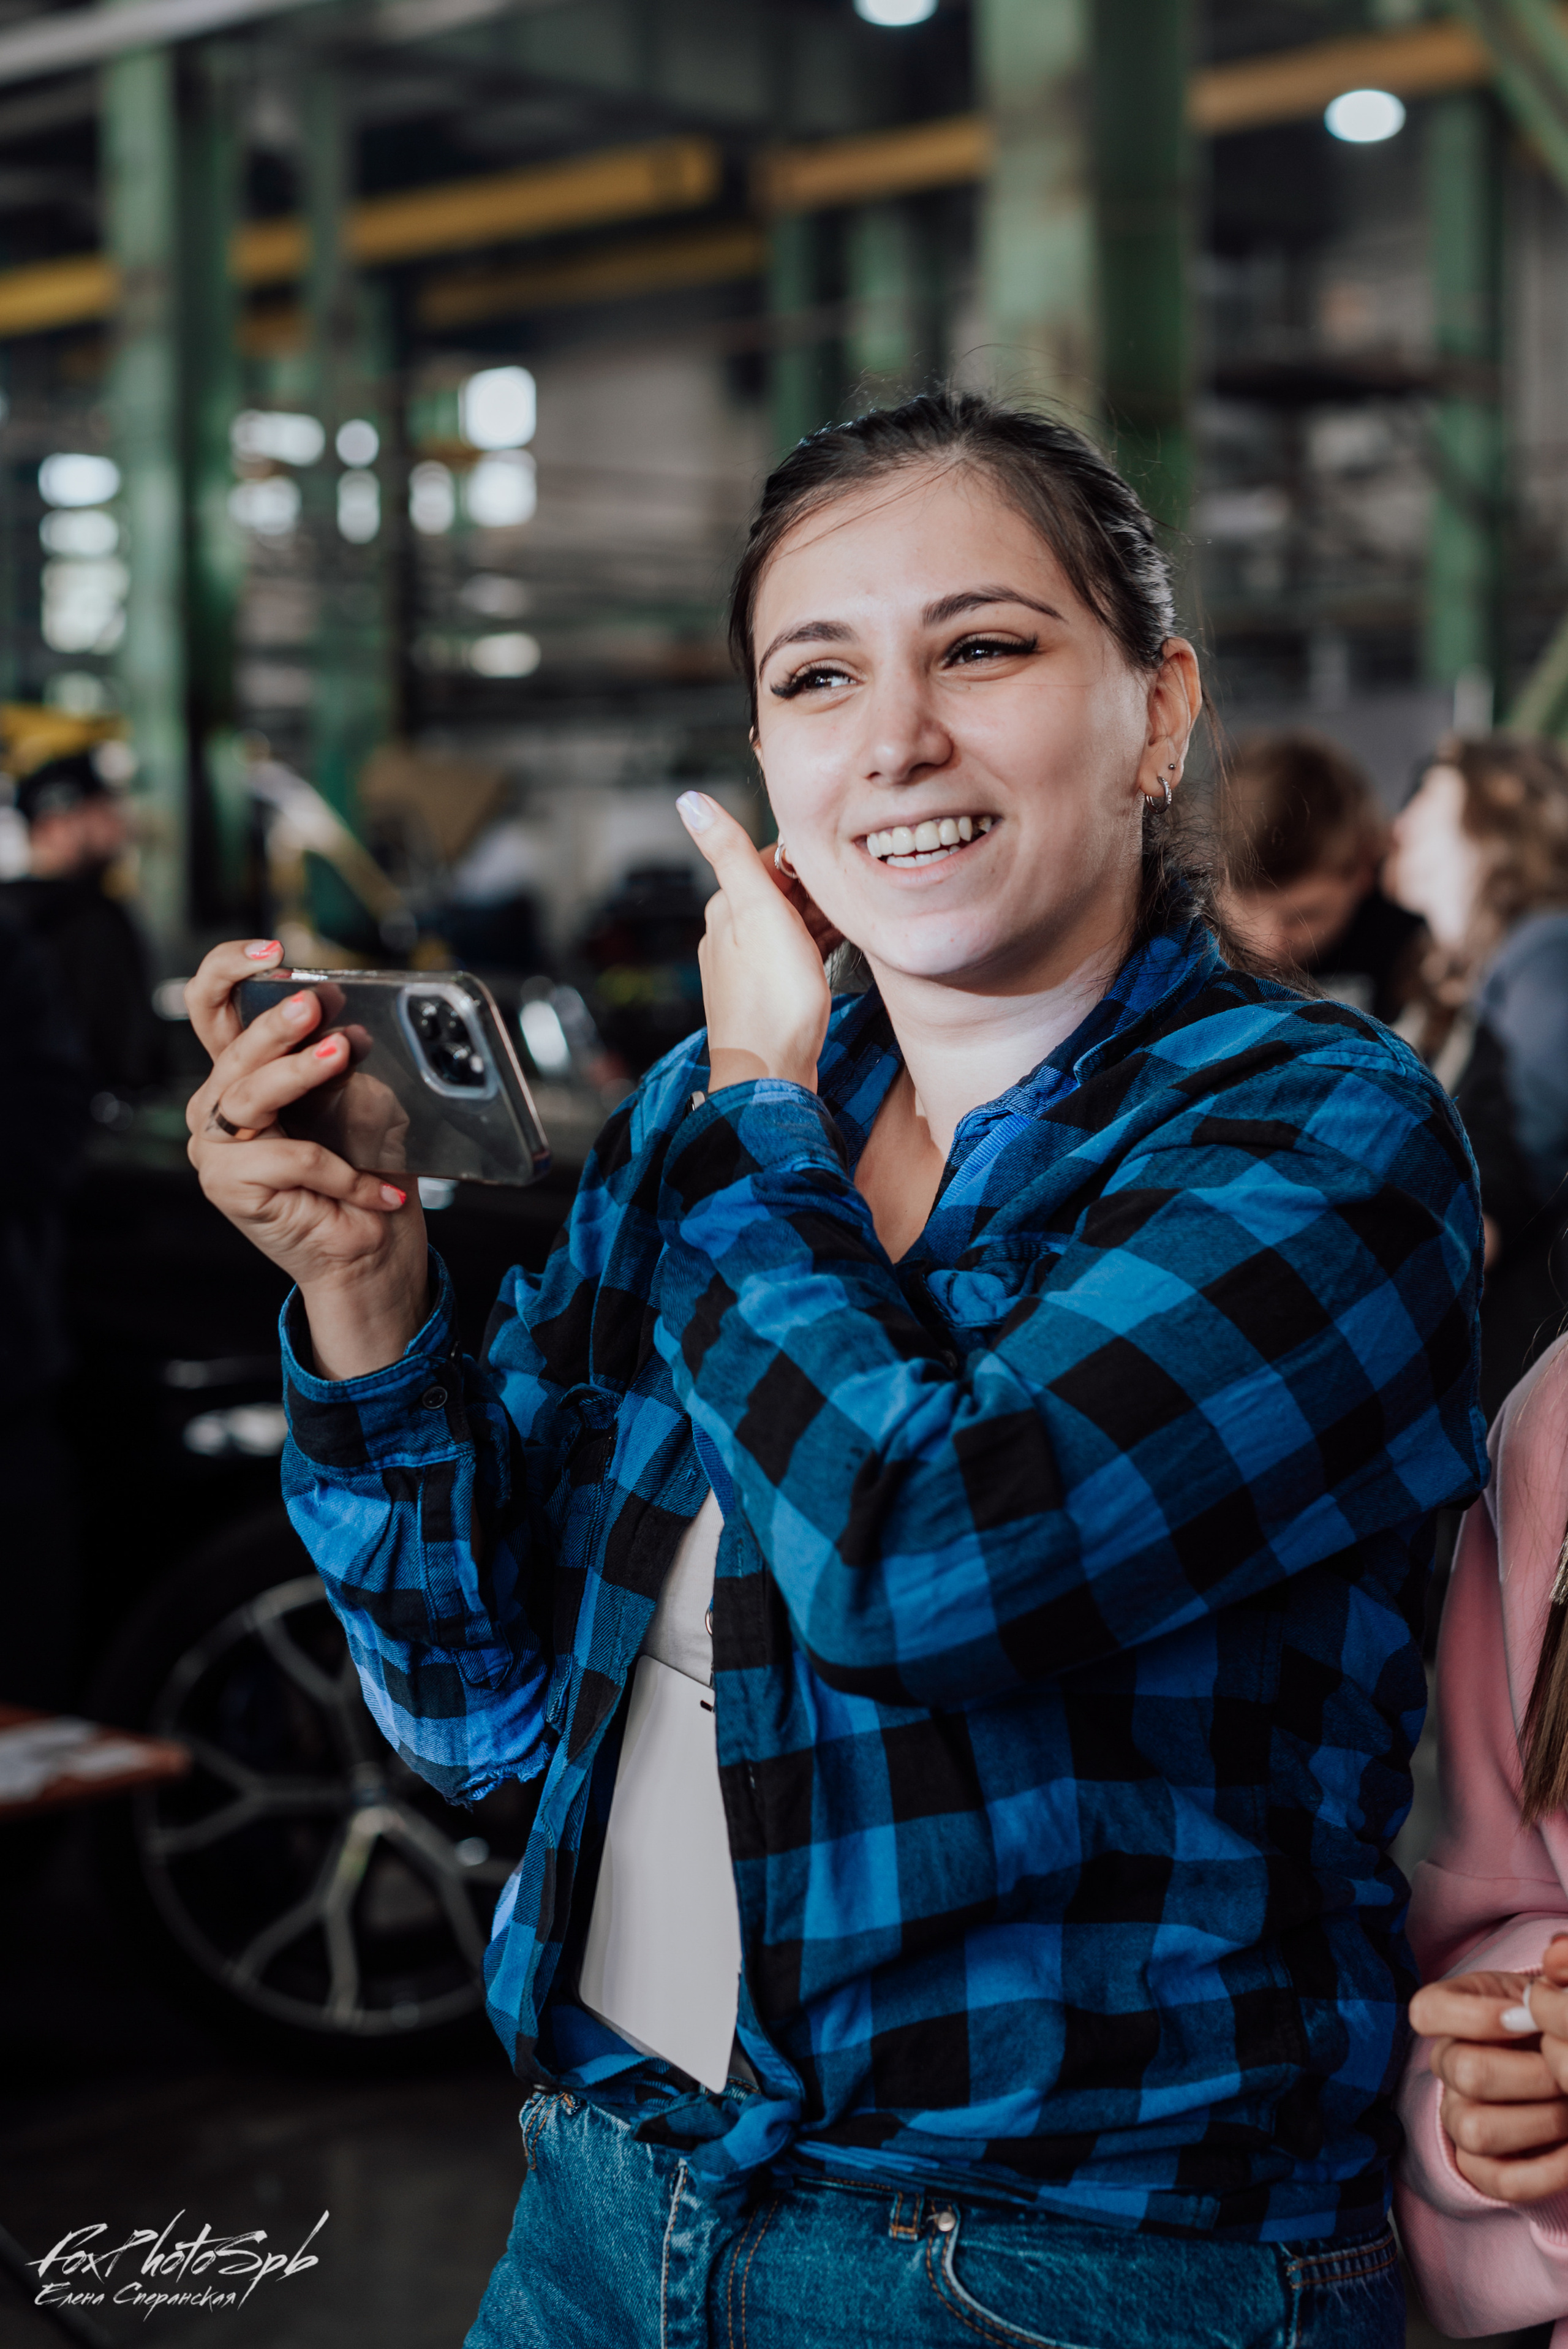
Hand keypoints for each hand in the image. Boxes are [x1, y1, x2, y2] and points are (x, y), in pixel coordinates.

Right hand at [184, 941, 429, 1378]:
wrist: (369, 1252)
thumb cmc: (364, 1174)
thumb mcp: (359, 1103)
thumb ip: (340, 1063)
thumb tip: (351, 1026)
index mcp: (243, 1073)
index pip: (213, 1006)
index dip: (229, 969)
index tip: (273, 952)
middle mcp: (219, 1105)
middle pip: (232, 1049)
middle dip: (274, 1022)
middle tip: (312, 1002)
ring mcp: (217, 1147)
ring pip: (250, 1095)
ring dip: (297, 1073)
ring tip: (339, 1053)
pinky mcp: (228, 1185)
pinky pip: (289, 1157)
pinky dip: (340, 1170)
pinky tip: (381, 1188)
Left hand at [675, 793, 836, 1093]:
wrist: (772, 1075)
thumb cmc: (771, 999)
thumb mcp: (757, 911)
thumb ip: (729, 853)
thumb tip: (689, 802)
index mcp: (726, 907)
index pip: (769, 858)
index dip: (809, 856)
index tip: (842, 859)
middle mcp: (731, 933)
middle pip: (783, 890)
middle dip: (820, 887)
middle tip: (859, 892)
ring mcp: (750, 965)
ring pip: (794, 922)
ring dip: (825, 915)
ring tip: (860, 917)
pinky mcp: (771, 993)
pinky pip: (800, 953)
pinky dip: (822, 943)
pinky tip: (845, 945)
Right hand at [1411, 1937, 1567, 2201]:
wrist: (1560, 2060)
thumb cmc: (1552, 2021)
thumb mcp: (1548, 1989)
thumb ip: (1552, 1978)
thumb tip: (1546, 1986)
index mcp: (1450, 2012)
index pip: (1426, 2011)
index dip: (1477, 2017)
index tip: (1527, 2017)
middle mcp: (1445, 2065)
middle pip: (1466, 2073)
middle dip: (1533, 2074)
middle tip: (1566, 2069)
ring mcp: (1456, 2117)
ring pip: (1478, 2130)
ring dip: (1542, 2121)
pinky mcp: (1478, 2167)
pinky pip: (1501, 2181)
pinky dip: (1547, 2169)